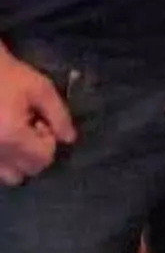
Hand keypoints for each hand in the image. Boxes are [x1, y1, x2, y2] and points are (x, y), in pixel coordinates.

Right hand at [0, 50, 75, 185]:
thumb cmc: (9, 76)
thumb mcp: (41, 89)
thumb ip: (59, 115)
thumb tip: (69, 139)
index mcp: (12, 136)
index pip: (43, 159)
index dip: (49, 141)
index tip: (42, 122)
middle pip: (26, 172)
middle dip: (35, 152)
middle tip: (29, 127)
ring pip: (7, 176)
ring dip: (17, 161)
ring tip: (15, 134)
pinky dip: (3, 160)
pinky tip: (3, 136)